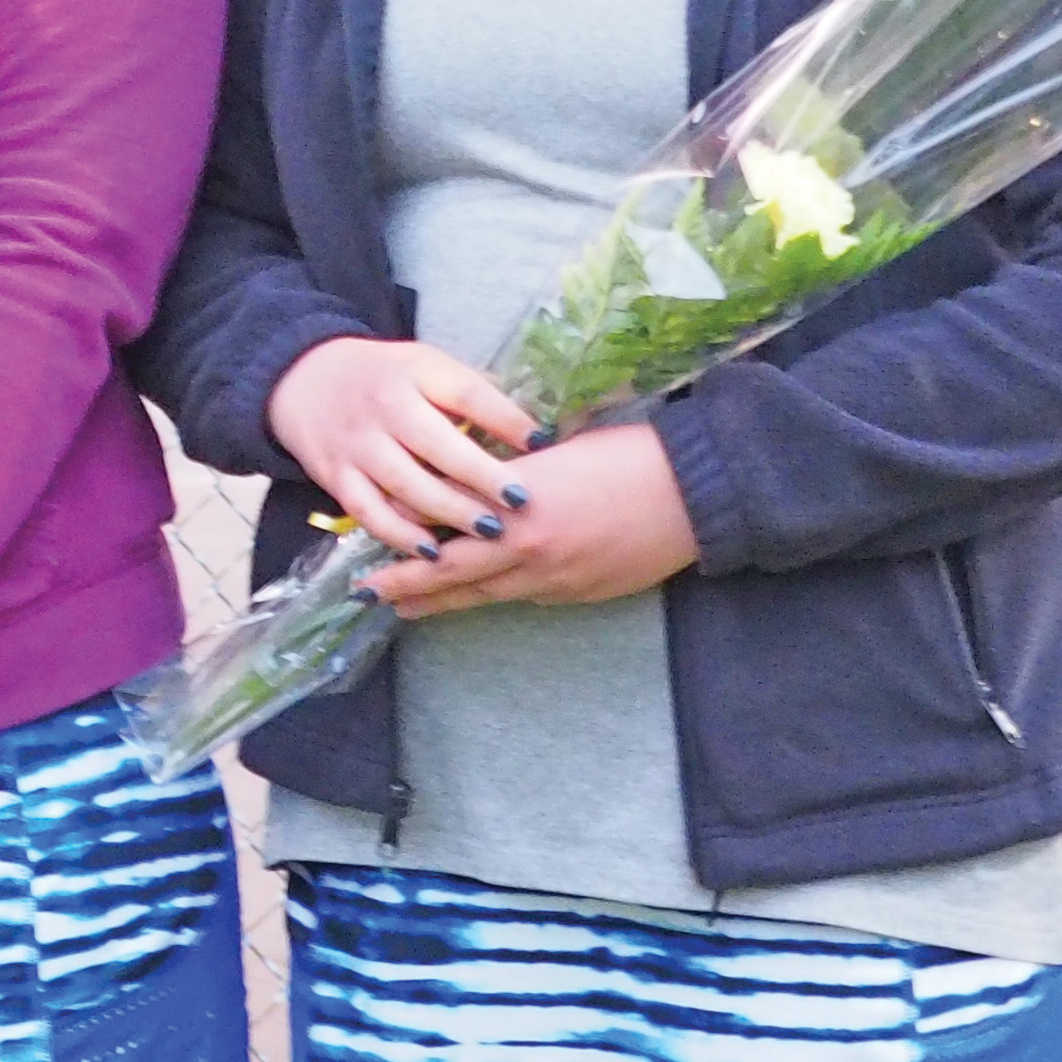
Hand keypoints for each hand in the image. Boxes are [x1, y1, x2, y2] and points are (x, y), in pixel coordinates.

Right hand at [266, 334, 542, 560]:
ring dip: (448, 511)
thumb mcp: (426, 367)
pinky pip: (369, 511)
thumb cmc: (386, 378)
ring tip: (489, 532)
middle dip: (480, 475)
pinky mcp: (335, 475)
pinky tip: (431, 553)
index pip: (464, 393)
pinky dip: (399, 534)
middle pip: (435, 443)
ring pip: (404, 483)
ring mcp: (357, 443)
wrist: (302, 379)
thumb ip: (470, 396)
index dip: (503, 417)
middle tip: (522, 502)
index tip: (540, 441)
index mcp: (415, 372)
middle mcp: (383, 406)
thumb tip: (534, 435)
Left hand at [367, 423, 695, 618]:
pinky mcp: (580, 594)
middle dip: (407, 583)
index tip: (367, 541)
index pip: (445, 523)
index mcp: (516, 503)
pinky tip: (476, 598)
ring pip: (485, 595)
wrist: (693, 493)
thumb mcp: (552, 456)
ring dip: (441, 601)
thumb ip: (507, 479)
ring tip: (405, 606)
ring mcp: (555, 578)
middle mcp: (528, 547)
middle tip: (368, 592)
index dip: (404, 535)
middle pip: (453, 572)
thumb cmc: (625, 455)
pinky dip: (494, 597)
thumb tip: (468, 490)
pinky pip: (527, 598)